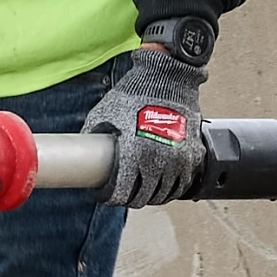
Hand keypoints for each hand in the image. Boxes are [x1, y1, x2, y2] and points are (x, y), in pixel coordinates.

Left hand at [88, 41, 207, 203]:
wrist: (168, 78)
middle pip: (143, 197)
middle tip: (124, 193)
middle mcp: (158, 161)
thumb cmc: (136, 92)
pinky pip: (183, 183)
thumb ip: (94, 135)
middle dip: (131, 198)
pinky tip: (163, 185)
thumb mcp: (105, 113)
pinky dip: (172, 188)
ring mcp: (178, 160)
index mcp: (134, 154)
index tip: (107, 195)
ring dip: (152, 195)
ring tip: (143, 190)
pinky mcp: (193, 155)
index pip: (122, 192)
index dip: (112, 197)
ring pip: (164, 193)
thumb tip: (84, 150)